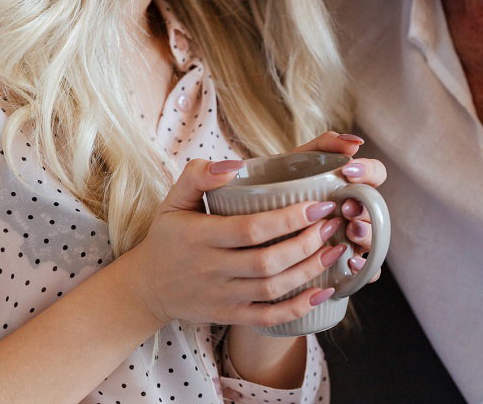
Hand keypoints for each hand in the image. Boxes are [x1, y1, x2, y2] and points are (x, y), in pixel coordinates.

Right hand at [121, 158, 344, 330]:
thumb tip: (235, 165)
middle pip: (267, 261)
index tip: (317, 205)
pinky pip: (269, 317)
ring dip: (309, 271)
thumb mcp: (173, 200)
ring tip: (335, 248)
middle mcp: (211, 269)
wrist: (147, 286)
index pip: (250, 229)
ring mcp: (222, 296)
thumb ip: (198, 175)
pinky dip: (299, 307)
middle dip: (307, 243)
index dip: (288, 219)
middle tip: (333, 223)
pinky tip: (323, 290)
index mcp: (199, 237)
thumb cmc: (169, 235)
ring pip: (273, 289)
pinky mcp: (230, 315)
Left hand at [291, 131, 385, 275]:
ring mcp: (352, 238)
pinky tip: (351, 264)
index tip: (348, 173)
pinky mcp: (344, 263)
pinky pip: (368, 271)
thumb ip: (325, 144)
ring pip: (376, 240)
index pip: (375, 174)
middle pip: (378, 210)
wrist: (252, 216)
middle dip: (365, 209)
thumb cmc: (281, 184)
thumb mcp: (299, 161)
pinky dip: (366, 269)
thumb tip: (355, 143)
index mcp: (352, 185)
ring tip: (351, 232)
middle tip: (346, 208)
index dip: (369, 172)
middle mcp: (356, 211)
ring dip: (367, 235)